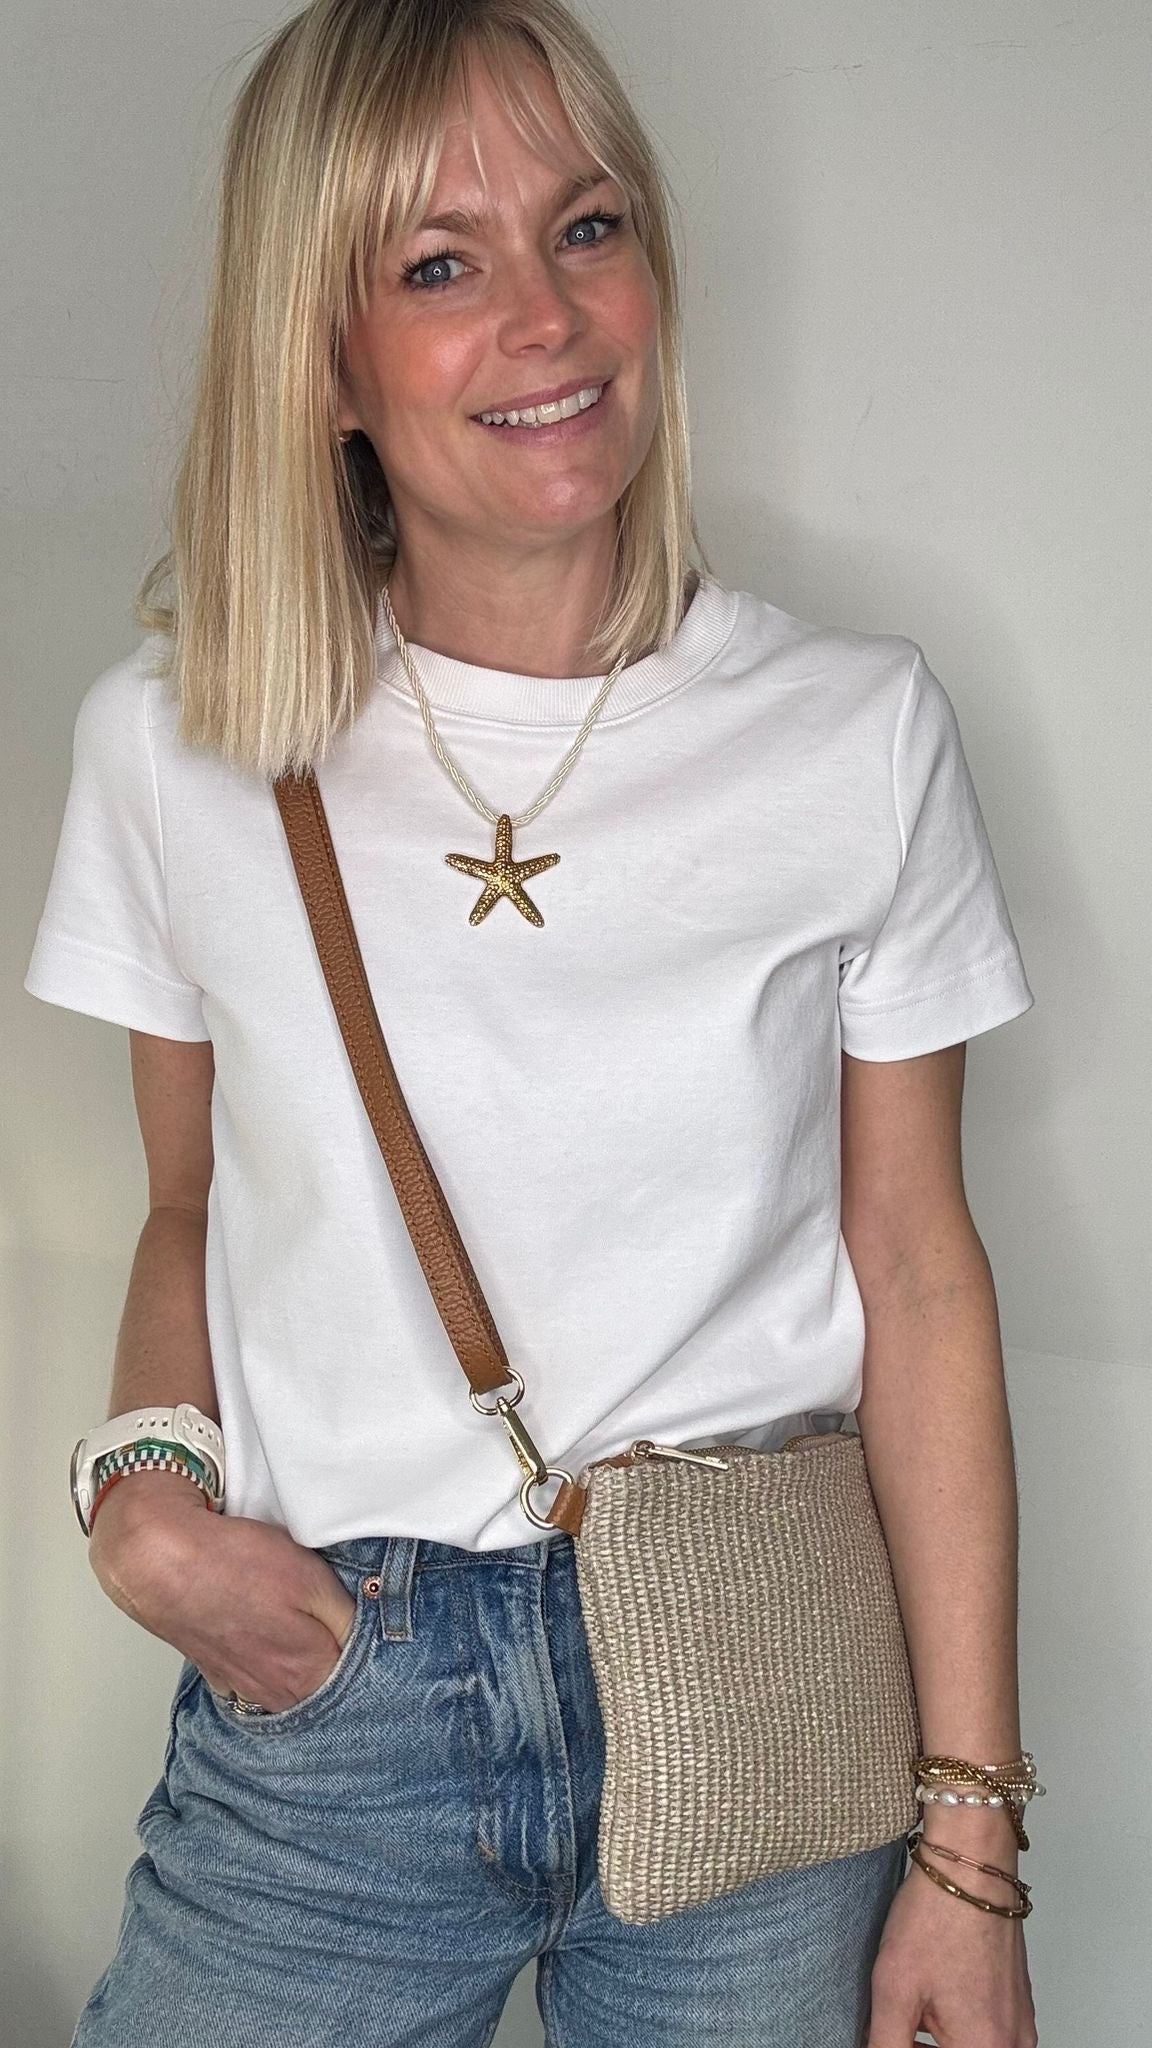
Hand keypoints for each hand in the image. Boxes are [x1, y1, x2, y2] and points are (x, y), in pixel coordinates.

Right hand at [87, 1470, 357, 1712]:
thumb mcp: (314, 1579)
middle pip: (328, 1692)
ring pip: (293, 1691)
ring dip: (307, 1670)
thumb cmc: (234, 1565)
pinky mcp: (220, 1674)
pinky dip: (272, 1668)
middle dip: (344, 1667)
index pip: (362, 1684)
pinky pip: (260, 1683)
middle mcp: (276, 1694)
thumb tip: (374, 1636)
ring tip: (307, 1634)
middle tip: (346, 1631)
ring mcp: (244, 1688)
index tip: (381, 1636)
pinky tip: (272, 1642)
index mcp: (308, 1673)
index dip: (376, 1657)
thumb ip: (349, 1618)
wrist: (161, 1561)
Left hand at [865, 1843, 1038, 2046]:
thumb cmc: (938, 1917)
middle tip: (896, 2026)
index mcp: (984, 2047)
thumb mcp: (894, 1989)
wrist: (971, 1865)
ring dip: (941, 2039)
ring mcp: (1021, 2021)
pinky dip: (960, 2026)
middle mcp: (1013, 2042)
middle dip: (924, 2046)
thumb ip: (886, 2043)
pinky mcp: (1020, 2001)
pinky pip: (989, 2031)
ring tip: (913, 2010)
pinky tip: (935, 1997)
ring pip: (975, 2046)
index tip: (890, 2035)